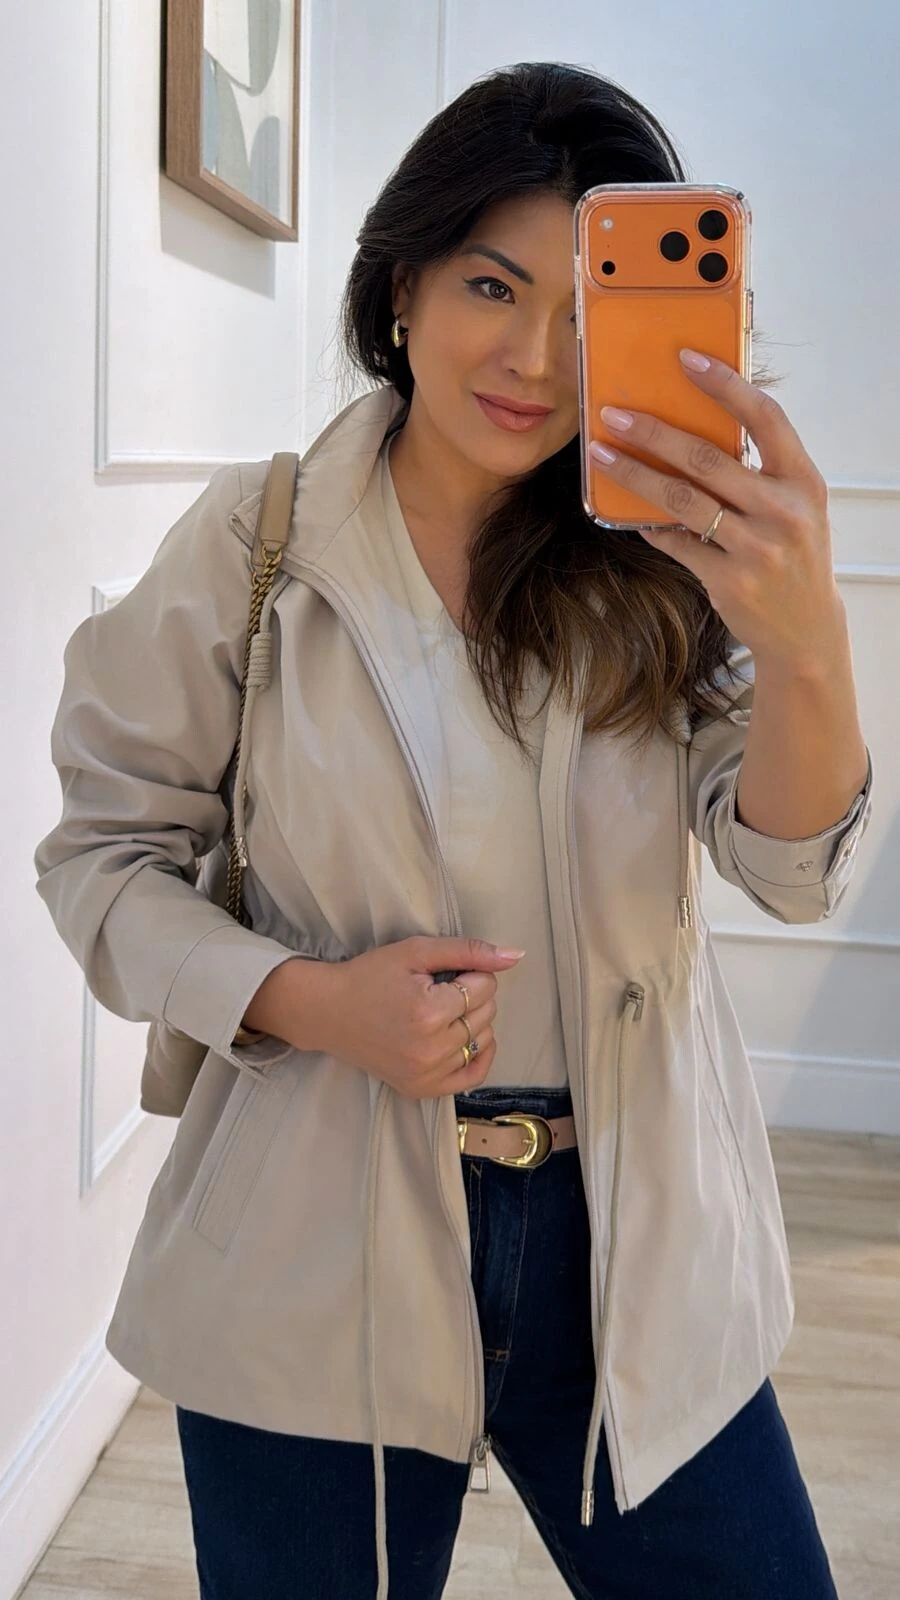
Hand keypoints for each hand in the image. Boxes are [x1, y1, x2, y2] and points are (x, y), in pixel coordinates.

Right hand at [323, 935, 525, 1098]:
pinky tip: (464, 1037)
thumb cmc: (370, 976)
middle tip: (438, 990)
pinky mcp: (421, 1089)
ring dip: (472, 1021)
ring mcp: (426, 1074)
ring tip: (439, 1011)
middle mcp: (430, 1049)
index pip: (485, 986)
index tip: (444, 973)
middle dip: (472, 996)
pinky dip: (478, 1054)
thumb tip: (516, 956)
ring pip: (483, 1040)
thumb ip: (469, 950)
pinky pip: (473, 1075)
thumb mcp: (416, 951)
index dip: (470, 973)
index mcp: (428, 1012)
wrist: (330, 1012)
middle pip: (487, 1013)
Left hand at [589, 349, 846, 675]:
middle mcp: (784, 512)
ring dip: (634, 475)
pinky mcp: (729, 581)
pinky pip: (677, 543)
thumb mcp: (795, 507)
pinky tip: (631, 514)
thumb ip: (760, 471)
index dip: (726, 385)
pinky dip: (650, 526)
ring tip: (602, 456)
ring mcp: (756, 549)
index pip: (765, 418)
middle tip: (613, 414)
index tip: (686, 359)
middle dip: (652, 432)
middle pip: (706, 459)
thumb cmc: (793, 555)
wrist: (806, 629)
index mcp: (803, 481)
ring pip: (681, 501)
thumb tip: (694, 428)